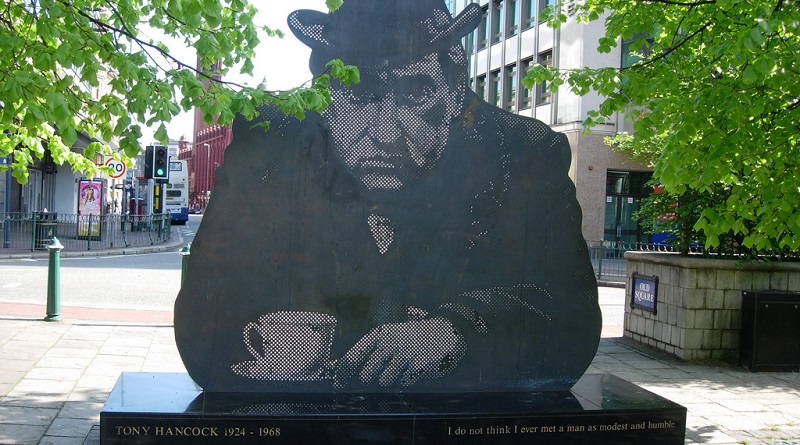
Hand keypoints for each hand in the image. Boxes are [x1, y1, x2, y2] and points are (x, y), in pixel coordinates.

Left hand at [338, 317, 465, 386]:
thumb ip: (370, 351)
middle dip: (368, 377)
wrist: (441, 332)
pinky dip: (407, 378)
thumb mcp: (389, 336)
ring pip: (384, 380)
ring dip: (389, 378)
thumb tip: (346, 372)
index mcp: (380, 334)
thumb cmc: (409, 337)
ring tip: (399, 368)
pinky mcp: (417, 364)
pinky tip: (413, 367)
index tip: (339, 381)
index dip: (345, 370)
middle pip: (367, 373)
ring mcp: (404, 353)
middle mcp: (390, 342)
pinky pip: (404, 381)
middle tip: (373, 375)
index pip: (355, 354)